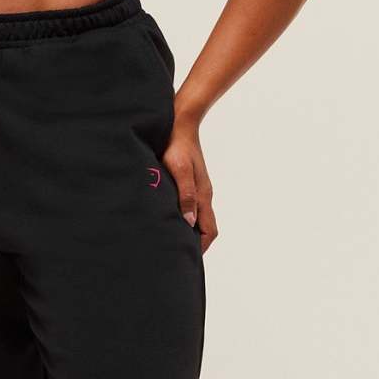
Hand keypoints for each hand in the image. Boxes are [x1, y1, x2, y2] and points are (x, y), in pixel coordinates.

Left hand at [163, 113, 216, 251]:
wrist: (180, 122)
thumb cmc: (178, 145)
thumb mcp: (180, 170)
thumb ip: (185, 195)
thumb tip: (188, 222)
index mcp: (203, 195)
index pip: (208, 231)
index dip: (201, 247)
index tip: (187, 257)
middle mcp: (203, 194)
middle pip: (204, 227)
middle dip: (194, 243)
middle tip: (177, 253)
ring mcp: (198, 187)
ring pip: (197, 216)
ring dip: (188, 229)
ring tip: (171, 239)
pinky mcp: (190, 180)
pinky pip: (190, 205)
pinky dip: (184, 216)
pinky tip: (169, 216)